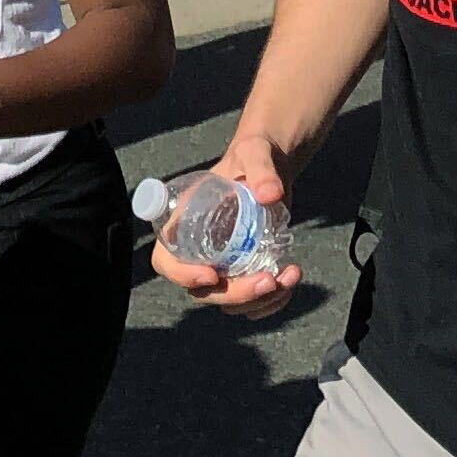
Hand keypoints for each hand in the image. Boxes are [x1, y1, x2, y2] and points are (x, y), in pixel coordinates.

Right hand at [153, 127, 300, 316]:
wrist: (273, 168)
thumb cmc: (253, 155)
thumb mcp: (254, 152)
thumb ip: (261, 169)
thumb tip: (271, 194)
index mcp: (183, 223)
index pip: (166, 261)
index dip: (182, 275)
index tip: (213, 275)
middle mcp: (197, 251)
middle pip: (202, 291)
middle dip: (236, 294)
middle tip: (269, 280)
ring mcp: (221, 267)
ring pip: (229, 303)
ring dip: (260, 301)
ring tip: (289, 275)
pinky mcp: (244, 274)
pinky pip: (251, 303)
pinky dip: (273, 301)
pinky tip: (291, 276)